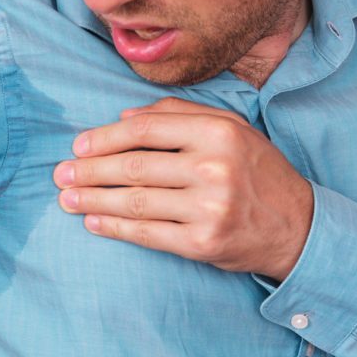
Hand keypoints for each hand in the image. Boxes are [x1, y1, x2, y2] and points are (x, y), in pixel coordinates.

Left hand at [52, 97, 313, 281]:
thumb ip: (180, 113)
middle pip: (133, 167)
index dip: (104, 138)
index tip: (78, 145)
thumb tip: (123, 117)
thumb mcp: (231, 128)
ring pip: (135, 201)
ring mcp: (208, 208)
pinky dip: (115, 227)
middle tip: (60, 174)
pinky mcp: (202, 243)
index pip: (145, 129)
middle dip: (89, 170)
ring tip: (67, 199)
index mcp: (217, 133)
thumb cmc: (256, 172)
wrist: (296, 225)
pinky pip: (147, 233)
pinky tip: (93, 221)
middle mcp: (213, 168)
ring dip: (93, 199)